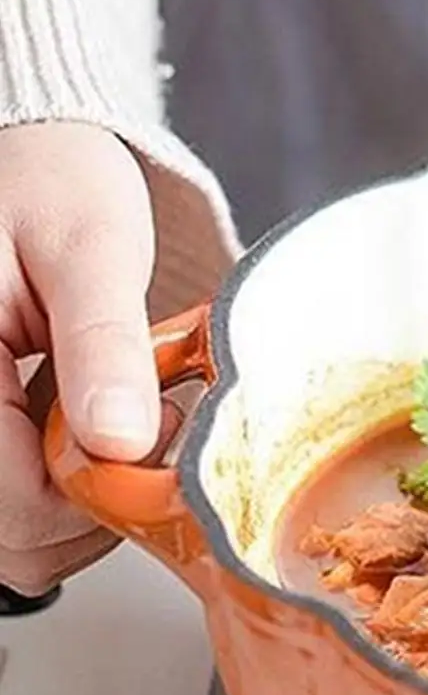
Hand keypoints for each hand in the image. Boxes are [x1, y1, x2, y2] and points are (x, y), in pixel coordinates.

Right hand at [0, 122, 157, 595]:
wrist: (22, 152)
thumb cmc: (47, 179)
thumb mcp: (90, 247)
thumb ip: (103, 346)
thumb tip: (122, 442)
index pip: (15, 502)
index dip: (96, 494)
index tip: (147, 434)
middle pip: (11, 539)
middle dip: (92, 510)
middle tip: (140, 430)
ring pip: (11, 542)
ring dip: (78, 512)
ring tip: (116, 428)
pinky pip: (8, 514)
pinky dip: (57, 498)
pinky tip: (85, 437)